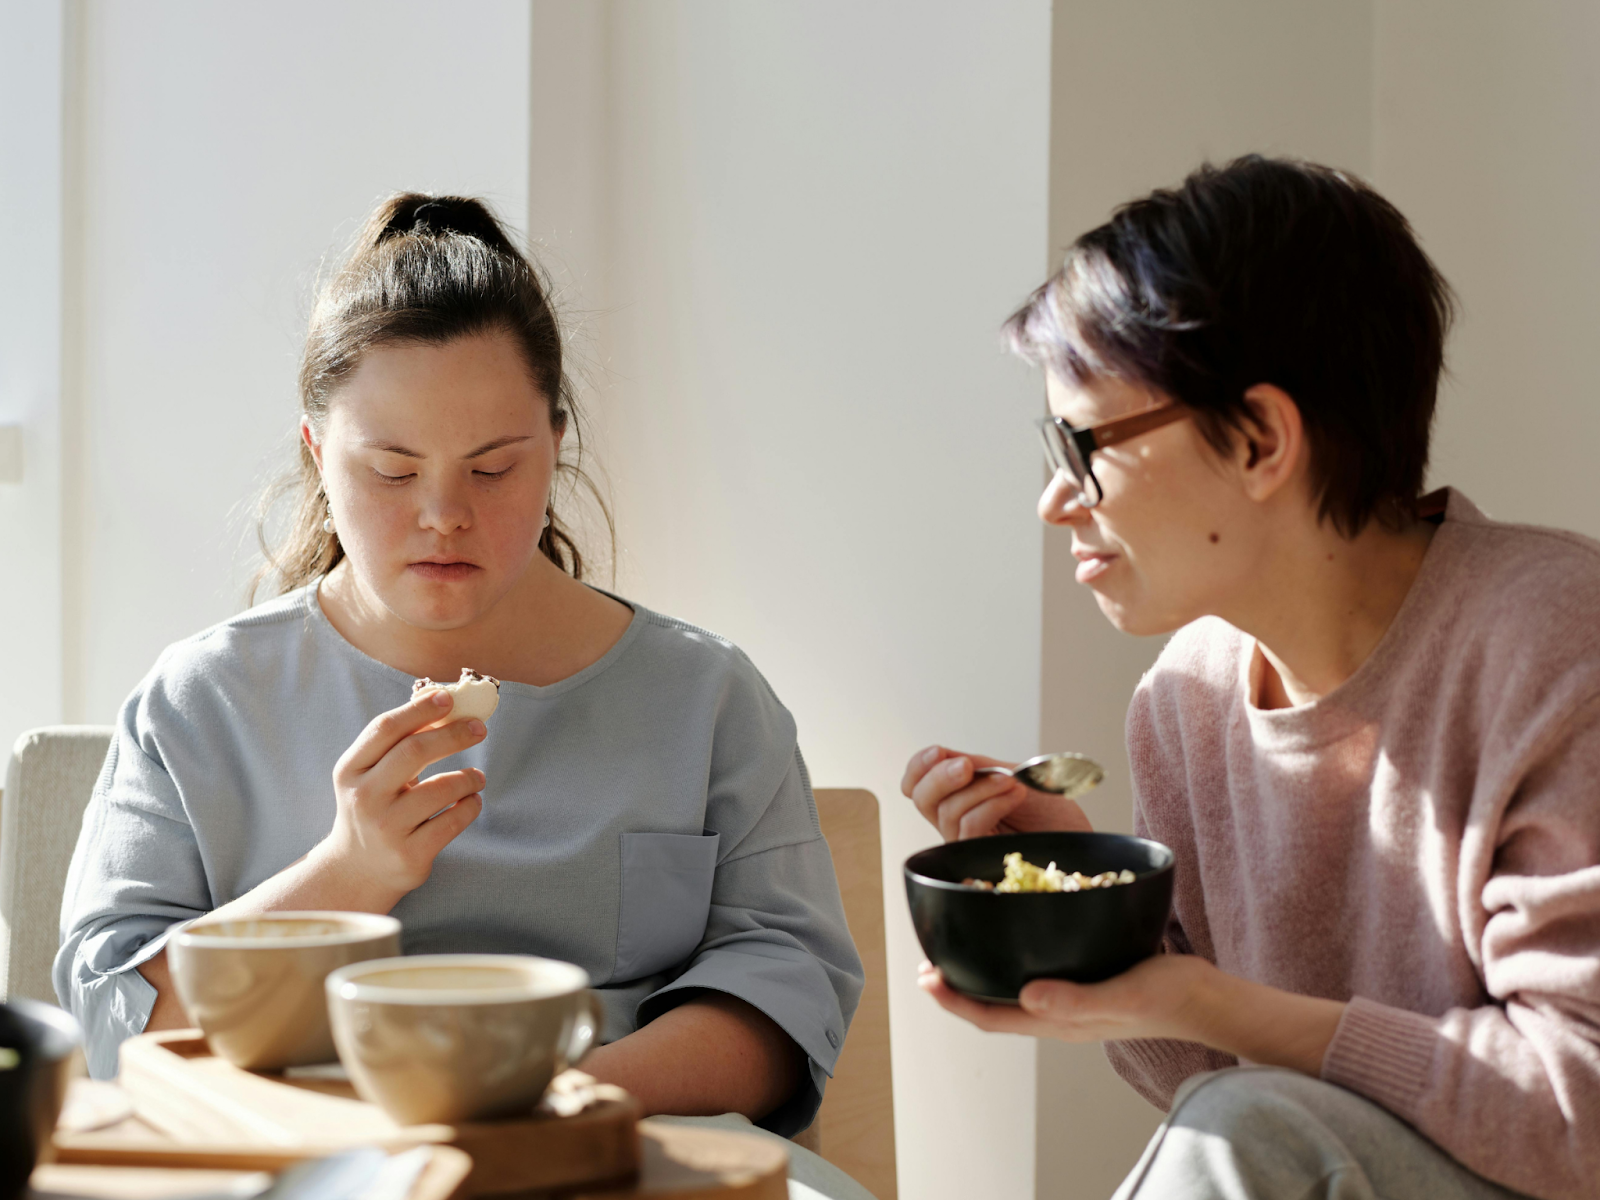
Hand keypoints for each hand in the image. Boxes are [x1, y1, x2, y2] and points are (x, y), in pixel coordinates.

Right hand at [317, 688, 486, 904]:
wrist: (356, 870)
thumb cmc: (374, 807)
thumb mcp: (371, 775)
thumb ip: (399, 742)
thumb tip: (441, 698)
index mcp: (350, 770)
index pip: (386, 728)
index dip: (419, 709)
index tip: (449, 697)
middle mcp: (364, 798)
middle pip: (414, 752)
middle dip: (453, 735)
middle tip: (479, 728)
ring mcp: (386, 828)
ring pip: (441, 789)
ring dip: (468, 777)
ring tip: (477, 778)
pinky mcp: (410, 854)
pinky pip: (453, 821)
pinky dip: (471, 805)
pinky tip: (472, 800)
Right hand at [901, 744, 1093, 840]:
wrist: (1081, 837)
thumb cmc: (1052, 812)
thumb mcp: (1012, 775)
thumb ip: (978, 767)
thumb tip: (943, 756)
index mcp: (960, 798)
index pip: (917, 785)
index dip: (918, 767)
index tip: (938, 752)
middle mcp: (957, 821)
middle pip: (921, 799)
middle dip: (939, 776)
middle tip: (967, 766)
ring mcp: (968, 842)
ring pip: (947, 812)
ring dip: (980, 789)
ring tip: (1012, 782)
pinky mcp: (981, 858)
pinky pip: (969, 826)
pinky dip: (990, 804)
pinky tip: (1014, 794)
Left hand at [918, 955, 1344, 1076]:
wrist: (1210, 998)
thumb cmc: (1171, 996)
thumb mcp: (1126, 994)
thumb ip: (1078, 999)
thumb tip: (1027, 996)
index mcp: (1060, 1020)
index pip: (992, 1017)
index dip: (954, 1001)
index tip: (925, 978)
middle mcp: (1060, 1013)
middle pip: (995, 1006)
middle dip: (959, 987)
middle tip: (929, 961)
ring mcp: (1074, 999)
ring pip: (1014, 991)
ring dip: (984, 973)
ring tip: (960, 949)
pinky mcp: (1089, 981)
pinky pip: (1041, 974)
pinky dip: (1016, 957)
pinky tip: (1016, 932)